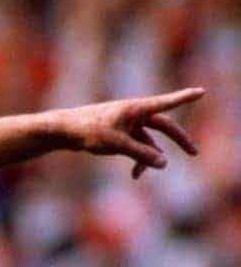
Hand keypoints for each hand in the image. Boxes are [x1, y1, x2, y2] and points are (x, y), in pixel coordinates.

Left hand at [55, 88, 203, 178]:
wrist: (63, 131)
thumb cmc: (88, 131)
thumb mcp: (117, 144)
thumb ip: (142, 154)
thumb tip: (164, 164)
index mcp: (136, 108)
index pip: (166, 102)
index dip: (184, 98)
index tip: (202, 92)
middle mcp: (134, 113)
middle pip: (163, 125)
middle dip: (178, 139)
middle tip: (193, 152)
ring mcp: (126, 123)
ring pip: (148, 140)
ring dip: (148, 156)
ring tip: (138, 174)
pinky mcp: (118, 132)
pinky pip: (136, 145)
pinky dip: (137, 158)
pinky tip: (134, 174)